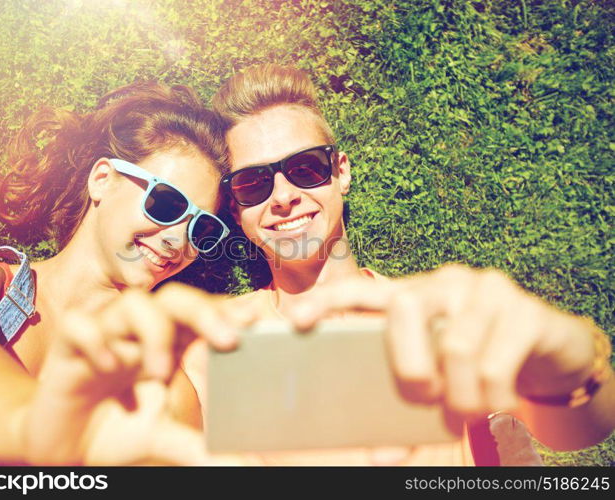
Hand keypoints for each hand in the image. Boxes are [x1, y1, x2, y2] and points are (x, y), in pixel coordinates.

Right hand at [20, 283, 256, 464]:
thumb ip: (199, 446)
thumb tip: (246, 467)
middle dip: (203, 311)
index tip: (256, 317)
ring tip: (160, 372)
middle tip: (227, 339)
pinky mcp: (67, 348)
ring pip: (133, 303)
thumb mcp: (162, 438)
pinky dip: (95, 339)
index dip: (227, 310)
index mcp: (167, 345)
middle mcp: (139, 333)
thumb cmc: (117, 430)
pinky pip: (79, 324)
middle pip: (175, 298)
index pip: (201, 314)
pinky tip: (107, 365)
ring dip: (153, 331)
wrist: (62, 448)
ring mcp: (105, 335)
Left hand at [291, 264, 599, 418]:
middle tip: (422, 398)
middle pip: (404, 307)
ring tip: (465, 417)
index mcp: (412, 296)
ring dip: (459, 398)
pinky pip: (496, 363)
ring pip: (456, 345)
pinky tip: (496, 410)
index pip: (361, 290)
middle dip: (408, 366)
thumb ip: (410, 394)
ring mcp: (485, 290)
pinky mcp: (525, 310)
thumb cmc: (478, 359)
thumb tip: (380, 454)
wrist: (549, 346)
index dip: (326, 302)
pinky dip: (492, 401)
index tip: (295, 322)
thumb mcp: (441, 371)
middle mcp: (443, 283)